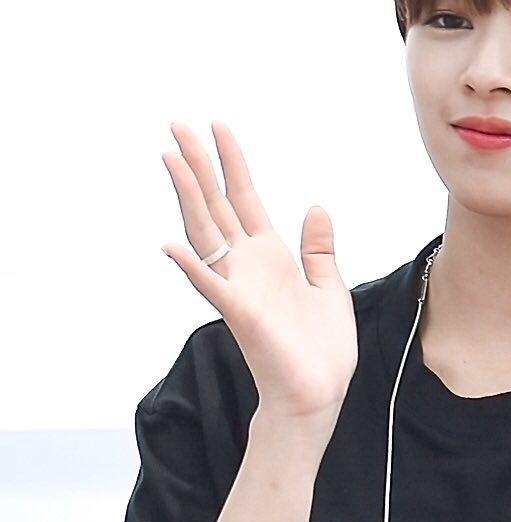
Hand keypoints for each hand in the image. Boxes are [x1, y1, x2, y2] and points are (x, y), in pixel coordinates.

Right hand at [162, 122, 357, 425]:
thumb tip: (316, 208)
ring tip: (172, 160)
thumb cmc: (321, 350)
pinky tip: (170, 245)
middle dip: (200, 166)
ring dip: (188, 197)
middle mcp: (248, 267)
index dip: (232, 163)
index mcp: (270, 258)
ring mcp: (240, 289)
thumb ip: (318, 250)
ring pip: (206, 234)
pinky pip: (211, 287)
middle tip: (178, 126)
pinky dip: (192, 267)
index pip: (245, 199)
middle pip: (216, 206)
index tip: (218, 127)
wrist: (319, 395)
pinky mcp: (242, 315)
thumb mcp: (329, 287)